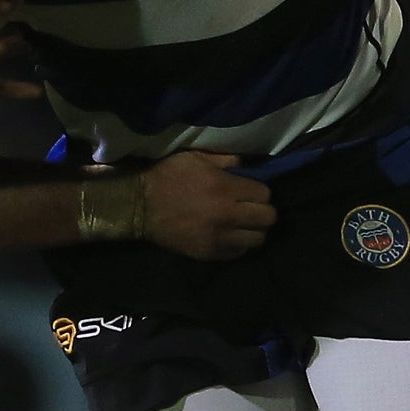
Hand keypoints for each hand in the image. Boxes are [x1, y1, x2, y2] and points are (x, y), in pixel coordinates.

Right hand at [139, 151, 275, 260]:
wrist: (140, 206)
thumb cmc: (168, 177)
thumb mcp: (194, 157)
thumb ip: (224, 159)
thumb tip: (245, 165)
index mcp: (225, 188)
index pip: (265, 194)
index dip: (259, 191)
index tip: (249, 191)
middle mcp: (227, 214)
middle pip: (268, 218)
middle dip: (263, 211)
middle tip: (250, 209)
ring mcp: (219, 237)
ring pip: (258, 239)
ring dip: (253, 230)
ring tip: (242, 225)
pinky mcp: (210, 253)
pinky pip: (239, 253)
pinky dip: (238, 245)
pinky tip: (227, 236)